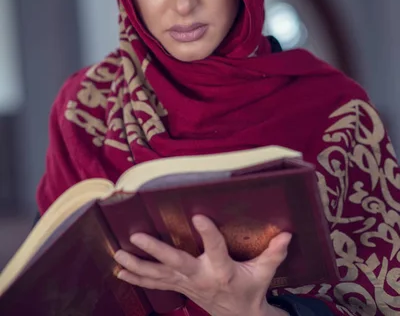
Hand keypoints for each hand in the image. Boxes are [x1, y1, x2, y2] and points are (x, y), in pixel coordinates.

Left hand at [114, 214, 290, 315]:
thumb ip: (273, 253)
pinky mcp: (179, 288)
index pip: (215, 249)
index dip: (208, 234)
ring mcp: (186, 285)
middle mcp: (200, 278)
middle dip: (155, 250)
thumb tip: (287, 234)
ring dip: (137, 265)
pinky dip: (137, 277)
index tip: (198, 217)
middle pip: (176, 263)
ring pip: (158, 275)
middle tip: (136, 236)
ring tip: (118, 253)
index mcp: (222, 271)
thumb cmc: (251, 290)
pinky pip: (155, 283)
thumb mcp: (264, 274)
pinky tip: (120, 269)